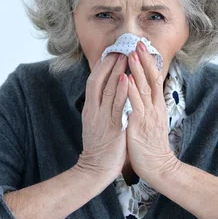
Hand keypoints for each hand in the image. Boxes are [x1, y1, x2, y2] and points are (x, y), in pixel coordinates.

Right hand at [76, 53, 129, 180]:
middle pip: (98, 80)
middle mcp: (94, 110)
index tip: (111, 53)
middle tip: (119, 48)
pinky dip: (121, 90)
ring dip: (116, 71)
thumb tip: (109, 96)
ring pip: (108, 89)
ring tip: (124, 56)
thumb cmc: (100, 148)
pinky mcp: (112, 127)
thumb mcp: (98, 124)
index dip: (102, 67)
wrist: (95, 170)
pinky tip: (126, 78)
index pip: (94, 82)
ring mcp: (102, 118)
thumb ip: (102, 110)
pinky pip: (117, 105)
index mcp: (91, 109)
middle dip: (109, 64)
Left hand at [126, 41, 179, 180]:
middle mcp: (154, 107)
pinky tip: (126, 79)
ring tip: (132, 55)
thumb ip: (147, 107)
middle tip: (138, 43)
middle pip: (151, 79)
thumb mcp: (151, 121)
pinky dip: (131, 90)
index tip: (142, 48)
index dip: (148, 63)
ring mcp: (148, 115)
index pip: (153, 79)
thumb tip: (142, 94)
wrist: (158, 166)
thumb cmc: (151, 145)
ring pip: (144, 88)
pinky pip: (135, 104)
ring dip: (138, 70)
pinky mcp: (140, 124)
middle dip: (144, 60)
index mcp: (155, 106)